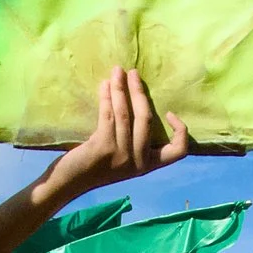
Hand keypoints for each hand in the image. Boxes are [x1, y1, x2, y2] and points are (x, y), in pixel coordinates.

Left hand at [40, 67, 190, 204]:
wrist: (71, 181)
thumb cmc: (97, 165)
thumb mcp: (124, 156)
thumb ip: (135, 138)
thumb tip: (140, 99)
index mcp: (148, 165)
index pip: (178, 151)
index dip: (180, 130)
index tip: (169, 112)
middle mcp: (138, 162)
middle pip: (147, 119)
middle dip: (139, 92)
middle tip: (133, 73)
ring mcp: (121, 156)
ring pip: (125, 113)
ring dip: (121, 88)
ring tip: (117, 72)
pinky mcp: (103, 148)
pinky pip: (109, 114)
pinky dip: (107, 96)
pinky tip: (105, 85)